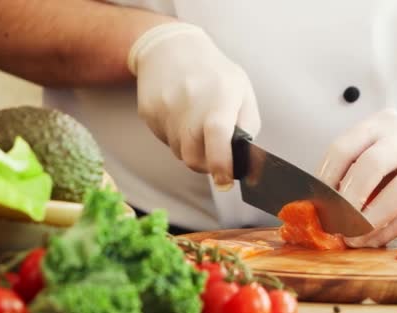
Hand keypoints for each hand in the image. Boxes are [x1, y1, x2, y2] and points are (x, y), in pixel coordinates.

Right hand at [128, 22, 260, 189]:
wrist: (171, 49)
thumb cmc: (214, 73)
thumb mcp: (243, 91)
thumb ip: (248, 126)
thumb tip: (245, 160)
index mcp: (219, 97)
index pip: (217, 136)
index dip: (221, 164)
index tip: (226, 179)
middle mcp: (190, 103)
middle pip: (193, 157)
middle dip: (207, 165)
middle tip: (215, 156)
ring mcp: (165, 109)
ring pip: (179, 151)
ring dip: (191, 148)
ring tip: (196, 123)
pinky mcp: (148, 113)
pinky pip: (164, 140)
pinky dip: (175, 136)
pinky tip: (180, 115)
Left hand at [317, 109, 396, 247]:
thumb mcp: (378, 145)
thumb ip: (354, 166)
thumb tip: (324, 204)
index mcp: (379, 124)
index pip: (343, 148)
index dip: (326, 178)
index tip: (318, 201)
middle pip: (370, 166)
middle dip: (348, 200)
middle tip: (335, 222)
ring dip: (369, 221)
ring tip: (353, 237)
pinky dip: (388, 231)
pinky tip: (373, 239)